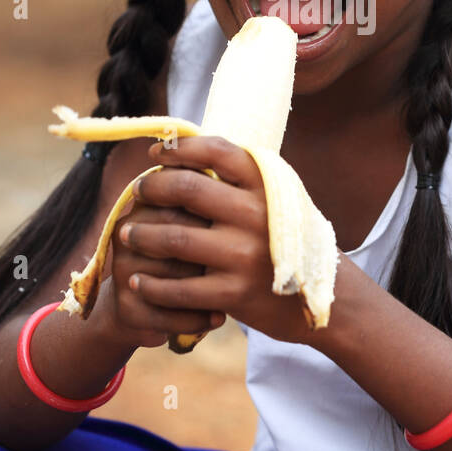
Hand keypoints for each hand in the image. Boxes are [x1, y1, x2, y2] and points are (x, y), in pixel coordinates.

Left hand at [122, 136, 315, 345]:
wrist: (323, 301)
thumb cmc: (289, 244)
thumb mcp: (280, 202)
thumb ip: (243, 182)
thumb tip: (188, 153)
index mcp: (268, 186)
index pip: (217, 151)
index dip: (180, 148)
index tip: (156, 154)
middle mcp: (256, 215)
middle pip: (187, 189)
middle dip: (152, 189)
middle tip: (137, 193)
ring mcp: (244, 255)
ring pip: (175, 238)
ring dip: (142, 235)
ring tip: (128, 234)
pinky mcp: (234, 293)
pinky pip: (179, 287)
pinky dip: (152, 286)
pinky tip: (137, 282)